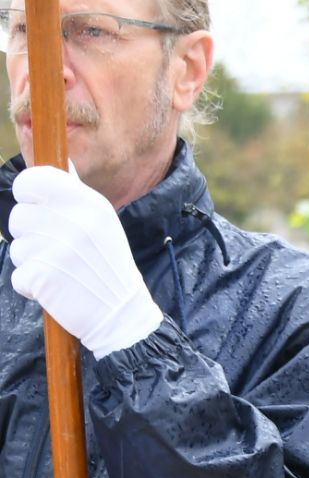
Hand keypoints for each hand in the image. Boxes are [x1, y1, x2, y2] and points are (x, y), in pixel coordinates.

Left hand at [9, 165, 162, 355]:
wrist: (122, 314)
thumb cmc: (109, 266)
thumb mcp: (102, 222)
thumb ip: (75, 193)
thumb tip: (59, 162)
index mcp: (89, 203)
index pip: (32, 180)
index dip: (28, 195)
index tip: (40, 209)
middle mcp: (74, 222)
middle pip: (18, 216)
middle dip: (31, 236)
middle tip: (58, 251)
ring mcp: (57, 250)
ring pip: (16, 247)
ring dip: (32, 262)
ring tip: (62, 271)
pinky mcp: (43, 277)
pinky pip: (17, 276)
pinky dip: (32, 287)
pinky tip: (56, 289)